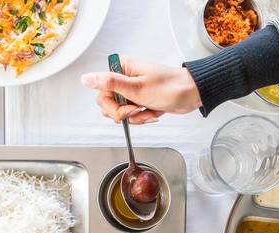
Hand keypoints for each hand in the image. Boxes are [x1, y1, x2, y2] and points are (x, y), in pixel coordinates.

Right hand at [81, 57, 201, 123]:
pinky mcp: (139, 100)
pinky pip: (132, 115)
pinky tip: (154, 112)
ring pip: (120, 113)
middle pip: (109, 106)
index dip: (113, 106)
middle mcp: (124, 78)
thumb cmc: (170, 87)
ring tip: (150, 109)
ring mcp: (132, 90)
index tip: (128, 106)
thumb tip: (86, 78)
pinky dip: (144, 117)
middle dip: (125, 113)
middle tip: (139, 108)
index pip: (101, 94)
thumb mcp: (137, 87)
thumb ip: (109, 83)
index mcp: (120, 70)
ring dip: (136, 117)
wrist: (192, 94)